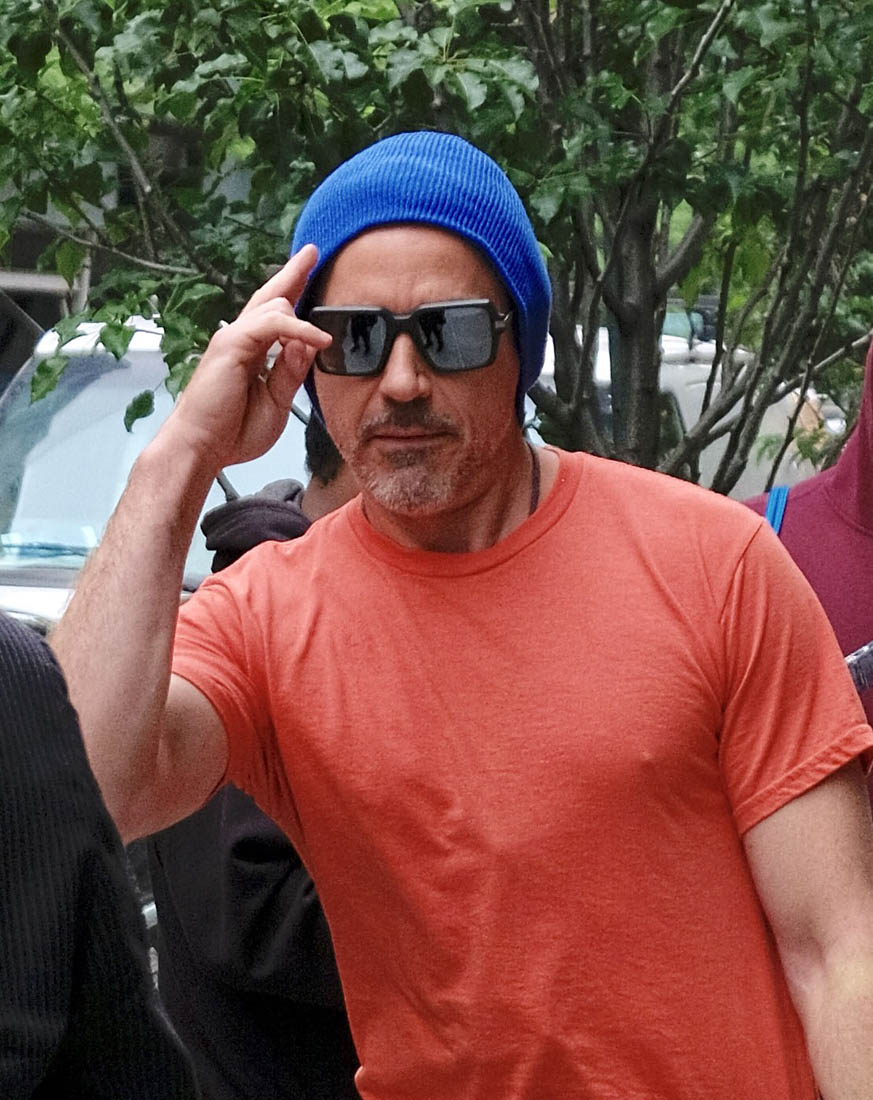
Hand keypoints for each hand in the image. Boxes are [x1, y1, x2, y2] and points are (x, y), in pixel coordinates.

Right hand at [169, 244, 330, 469]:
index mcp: (252, 350)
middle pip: (271, 296)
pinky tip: (318, 340)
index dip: (292, 291)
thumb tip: (308, 344)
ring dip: (304, 320)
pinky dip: (298, 329)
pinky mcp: (232, 344)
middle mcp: (241, 337)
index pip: (276, 313)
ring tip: (325, 339)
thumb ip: (292, 373)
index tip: (308, 269)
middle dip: (293, 273)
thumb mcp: (277, 402)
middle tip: (311, 251)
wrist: (202, 447)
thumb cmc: (232, 431)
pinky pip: (272, 324)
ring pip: (276, 307)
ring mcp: (234, 338)